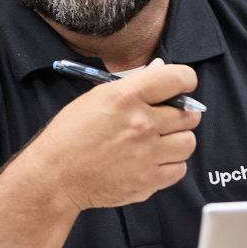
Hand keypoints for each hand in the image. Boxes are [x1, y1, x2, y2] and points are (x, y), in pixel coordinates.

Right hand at [23, 58, 199, 209]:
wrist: (57, 175)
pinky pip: (180, 168)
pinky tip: (152, 159)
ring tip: (159, 140)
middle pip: (189, 114)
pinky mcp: (148, 180)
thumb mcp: (98, 96)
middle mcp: (141, 124)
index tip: (182, 85)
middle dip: (182, 112)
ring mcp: (147, 154)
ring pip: (189, 142)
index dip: (185, 79)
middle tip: (168, 116)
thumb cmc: (71, 134)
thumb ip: (135, 81)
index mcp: (127, 96)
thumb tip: (160, 68)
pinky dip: (170, 164)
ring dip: (178, 140)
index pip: (178, 78)